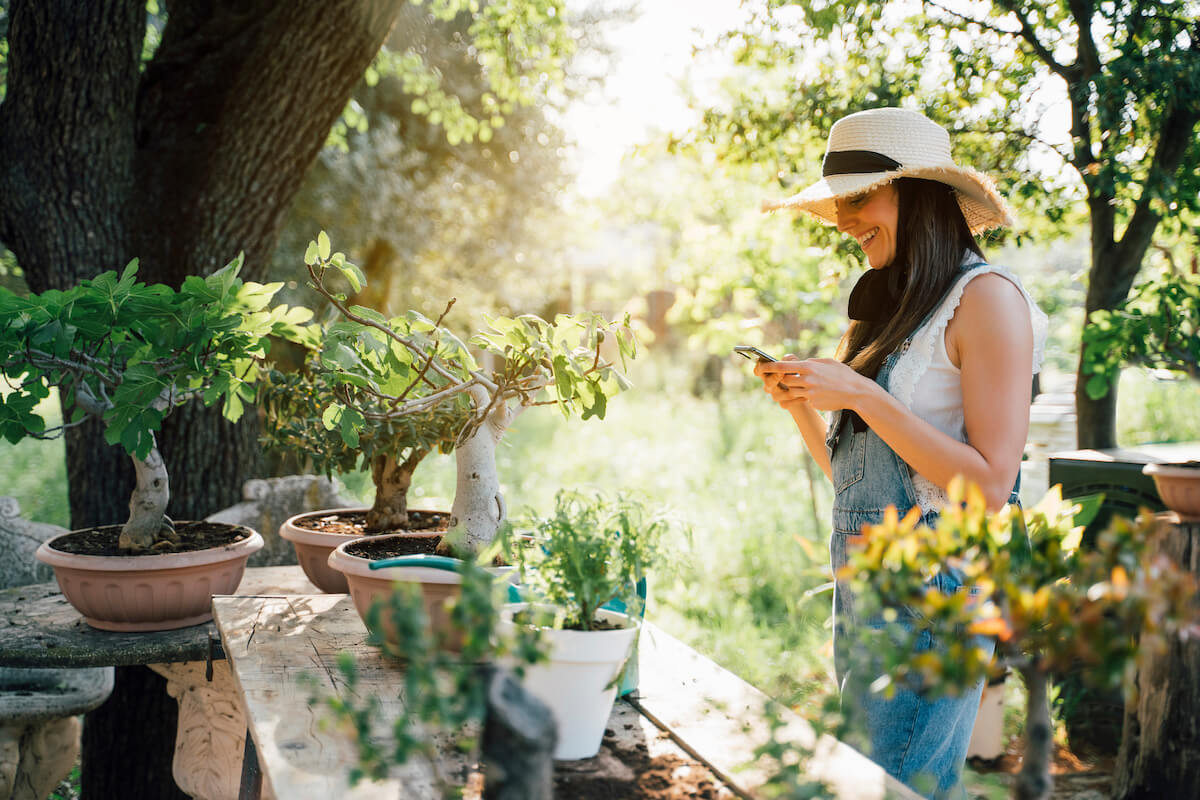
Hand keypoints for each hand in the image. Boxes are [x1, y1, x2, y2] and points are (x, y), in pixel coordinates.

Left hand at [756, 357, 874, 412]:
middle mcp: (807, 380)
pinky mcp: (813, 403)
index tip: (761, 367)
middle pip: (784, 380)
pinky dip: (804, 397)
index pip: (782, 366)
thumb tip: (801, 362)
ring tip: (801, 386)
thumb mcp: (828, 362)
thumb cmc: (843, 375)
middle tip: (786, 378)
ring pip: (791, 391)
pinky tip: (816, 394)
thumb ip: (812, 362)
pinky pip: (802, 399)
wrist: (856, 393)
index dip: (769, 367)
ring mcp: (809, 393)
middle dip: (783, 379)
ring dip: (792, 389)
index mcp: (809, 367)